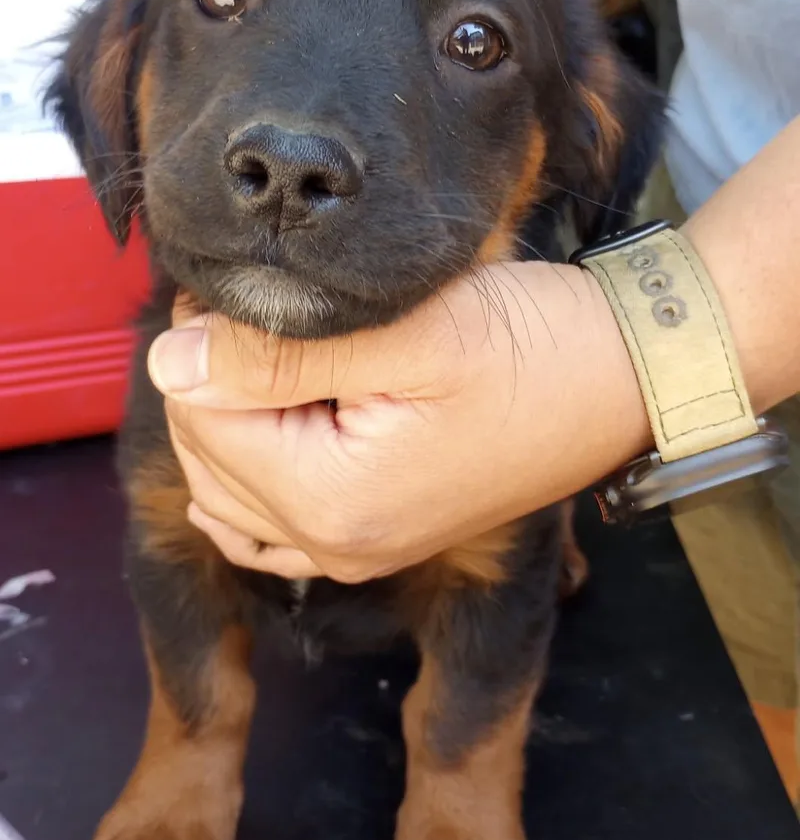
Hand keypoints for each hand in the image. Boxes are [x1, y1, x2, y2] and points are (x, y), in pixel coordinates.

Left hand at [148, 262, 648, 581]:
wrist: (625, 378)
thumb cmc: (533, 345)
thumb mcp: (408, 333)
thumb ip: (279, 355)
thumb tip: (170, 364)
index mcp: (335, 503)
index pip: (202, 422)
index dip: (202, 345)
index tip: (235, 288)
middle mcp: (338, 546)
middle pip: (210, 460)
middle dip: (213, 382)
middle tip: (257, 311)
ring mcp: (359, 550)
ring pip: (233, 490)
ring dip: (232, 420)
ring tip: (278, 356)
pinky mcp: (380, 535)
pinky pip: (273, 527)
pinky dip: (252, 477)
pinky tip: (266, 434)